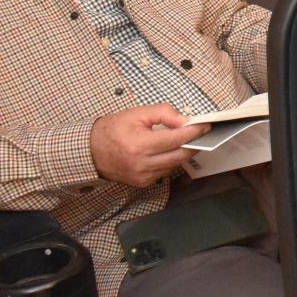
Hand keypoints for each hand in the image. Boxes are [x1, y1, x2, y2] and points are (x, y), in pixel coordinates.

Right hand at [89, 104, 208, 186]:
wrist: (90, 151)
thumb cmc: (113, 129)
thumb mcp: (137, 113)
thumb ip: (163, 113)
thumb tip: (185, 120)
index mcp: (140, 145)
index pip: (176, 139)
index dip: (194, 131)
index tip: (206, 125)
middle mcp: (142, 164)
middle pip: (180, 155)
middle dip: (195, 143)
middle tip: (202, 133)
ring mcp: (143, 176)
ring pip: (175, 165)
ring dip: (184, 152)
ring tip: (187, 139)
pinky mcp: (143, 183)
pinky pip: (165, 171)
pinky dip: (171, 160)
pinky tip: (169, 151)